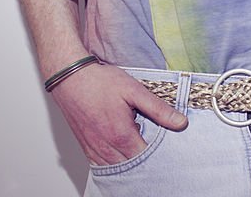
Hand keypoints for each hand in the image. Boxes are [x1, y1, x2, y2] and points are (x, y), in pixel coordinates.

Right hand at [50, 61, 187, 165]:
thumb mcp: (134, 90)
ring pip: (118, 170)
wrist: (70, 79)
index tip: (169, 147)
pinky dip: (116, 163)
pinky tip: (123, 150)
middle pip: (134, 169)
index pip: (148, 160)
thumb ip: (158, 108)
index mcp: (122, 136)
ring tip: (140, 146)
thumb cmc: (99, 82)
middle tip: (157, 148)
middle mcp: (107, 149)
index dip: (161, 155)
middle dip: (147, 161)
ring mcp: (95, 152)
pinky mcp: (87, 149)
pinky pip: (104, 167)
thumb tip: (180, 123)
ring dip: (131, 163)